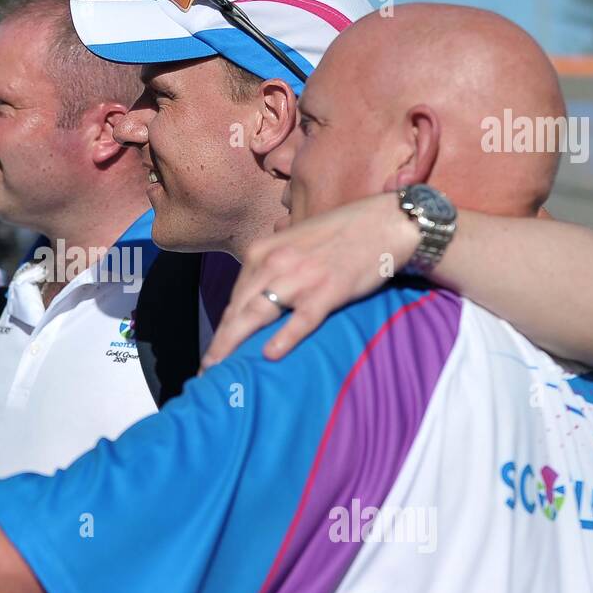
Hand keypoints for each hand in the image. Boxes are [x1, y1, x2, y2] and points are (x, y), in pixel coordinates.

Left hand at [203, 193, 419, 367]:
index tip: (214, 350)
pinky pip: (301, 319)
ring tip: (222, 370)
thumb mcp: (295, 244)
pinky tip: (269, 355)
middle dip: (221, 342)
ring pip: (258, 314)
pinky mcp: (328, 290)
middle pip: (238, 309)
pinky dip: (284, 337)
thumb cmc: (342, 234)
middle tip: (207, 370)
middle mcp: (275, 262)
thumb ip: (275, 268)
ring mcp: (300, 277)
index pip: (236, 297)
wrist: (385, 222)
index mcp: (263, 251)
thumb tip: (259, 300)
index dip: (223, 327)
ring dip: (235, 344)